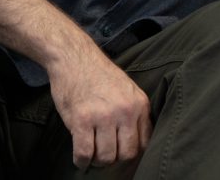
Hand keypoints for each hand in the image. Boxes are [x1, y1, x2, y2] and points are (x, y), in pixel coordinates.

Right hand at [49, 48, 151, 170]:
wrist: (74, 57)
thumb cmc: (99, 75)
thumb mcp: (127, 90)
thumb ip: (134, 113)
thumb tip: (137, 143)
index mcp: (139, 104)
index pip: (144, 143)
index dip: (131, 153)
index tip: (120, 152)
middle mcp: (125, 111)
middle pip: (126, 154)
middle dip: (114, 159)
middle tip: (103, 152)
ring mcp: (103, 116)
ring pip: (106, 157)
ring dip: (96, 160)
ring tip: (91, 152)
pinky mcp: (82, 120)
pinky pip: (85, 154)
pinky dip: (81, 161)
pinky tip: (80, 158)